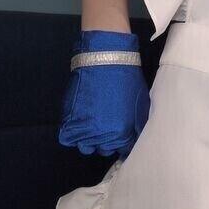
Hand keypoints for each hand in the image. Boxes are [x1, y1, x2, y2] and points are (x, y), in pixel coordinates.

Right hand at [58, 31, 149, 158]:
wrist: (105, 58)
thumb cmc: (126, 78)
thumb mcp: (140, 104)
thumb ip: (137, 126)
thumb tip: (134, 139)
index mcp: (123, 133)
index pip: (123, 150)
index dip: (122, 143)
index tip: (120, 137)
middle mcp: (104, 135)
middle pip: (105, 150)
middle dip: (107, 141)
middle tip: (107, 126)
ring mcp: (85, 129)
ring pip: (86, 147)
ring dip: (90, 139)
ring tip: (94, 125)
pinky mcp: (69, 120)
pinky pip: (68, 138)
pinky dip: (73, 134)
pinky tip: (81, 123)